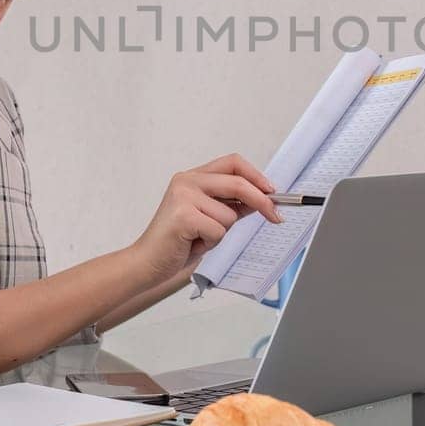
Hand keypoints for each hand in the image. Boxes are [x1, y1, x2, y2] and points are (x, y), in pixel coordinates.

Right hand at [131, 153, 282, 282]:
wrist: (148, 262)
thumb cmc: (178, 242)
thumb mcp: (210, 218)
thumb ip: (232, 205)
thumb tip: (264, 198)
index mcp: (193, 177)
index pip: (232, 162)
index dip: (256, 175)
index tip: (272, 191)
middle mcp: (187, 181)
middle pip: (237, 183)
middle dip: (262, 201)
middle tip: (276, 216)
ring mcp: (183, 196)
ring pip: (229, 215)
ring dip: (221, 233)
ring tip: (199, 238)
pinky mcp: (183, 215)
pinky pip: (218, 230)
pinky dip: (211, 242)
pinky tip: (192, 244)